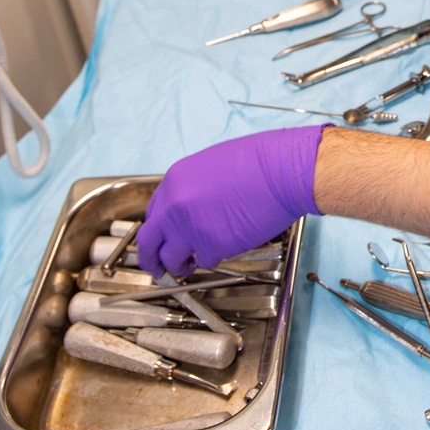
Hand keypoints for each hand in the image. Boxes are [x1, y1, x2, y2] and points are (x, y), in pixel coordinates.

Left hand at [136, 126, 329, 276]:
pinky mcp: (212, 246)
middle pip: (148, 241)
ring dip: (179, 265)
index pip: (153, 214)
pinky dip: (212, 259)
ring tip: (187, 267)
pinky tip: (224, 249)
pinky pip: (205, 260)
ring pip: (171, 258)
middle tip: (157, 267)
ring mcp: (191, 228)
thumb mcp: (211, 166)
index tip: (164, 237)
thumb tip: (192, 208)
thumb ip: (192, 189)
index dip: (160, 229)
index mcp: (174, 182)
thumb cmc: (258, 162)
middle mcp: (175, 206)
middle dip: (151, 258)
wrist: (281, 171)